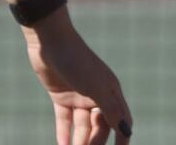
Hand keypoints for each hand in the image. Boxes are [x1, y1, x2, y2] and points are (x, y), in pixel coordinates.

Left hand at [23, 11, 132, 144]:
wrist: (49, 40)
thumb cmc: (76, 59)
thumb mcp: (95, 86)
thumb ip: (111, 110)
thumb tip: (127, 131)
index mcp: (111, 91)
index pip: (120, 120)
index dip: (122, 138)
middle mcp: (96, 95)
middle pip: (99, 127)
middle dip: (95, 142)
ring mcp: (78, 96)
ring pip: (82, 126)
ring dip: (79, 141)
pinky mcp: (60, 96)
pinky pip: (64, 119)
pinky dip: (64, 133)